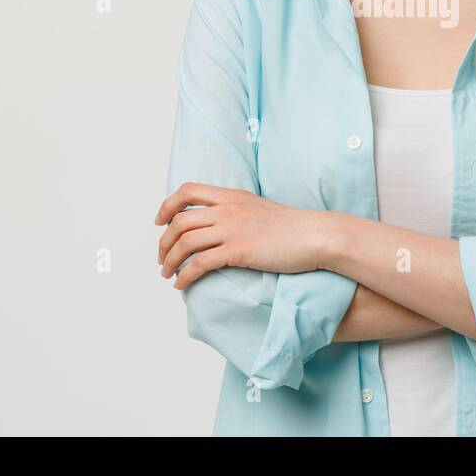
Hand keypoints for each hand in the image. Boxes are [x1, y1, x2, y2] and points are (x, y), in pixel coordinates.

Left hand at [154, 183, 325, 287]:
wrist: (314, 235)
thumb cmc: (292, 227)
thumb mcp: (258, 208)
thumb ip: (236, 211)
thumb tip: (219, 225)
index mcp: (232, 196)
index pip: (187, 191)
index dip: (168, 205)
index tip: (161, 221)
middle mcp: (227, 209)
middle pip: (180, 221)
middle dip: (164, 242)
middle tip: (162, 258)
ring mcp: (232, 229)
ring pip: (185, 242)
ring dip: (169, 261)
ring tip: (167, 274)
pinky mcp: (238, 251)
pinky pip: (199, 264)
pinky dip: (185, 275)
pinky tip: (181, 284)